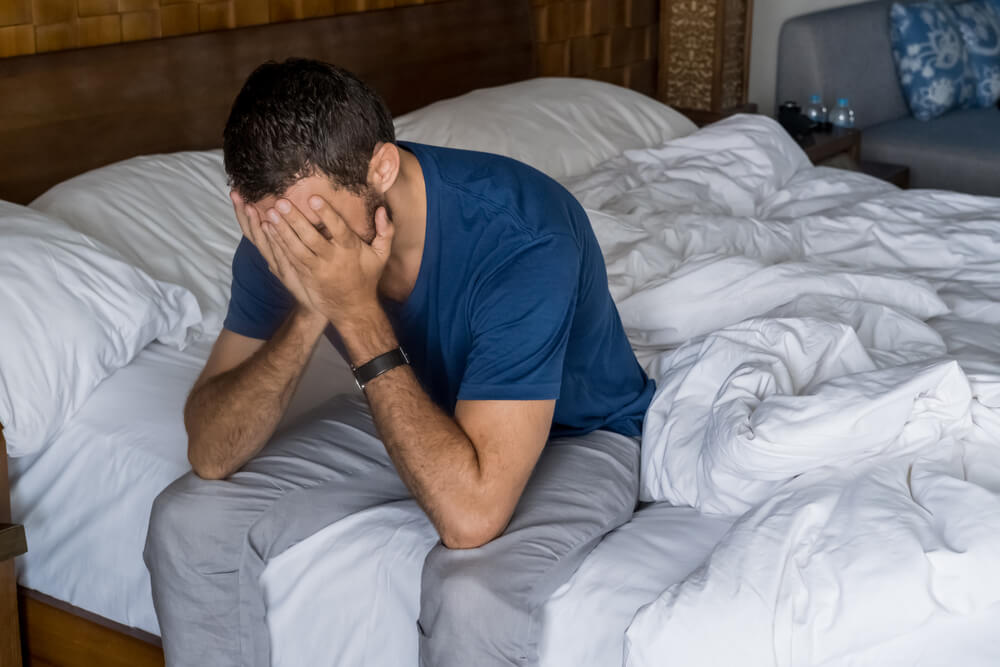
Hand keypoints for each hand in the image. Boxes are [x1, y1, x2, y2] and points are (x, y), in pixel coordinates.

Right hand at [230, 191, 320, 319]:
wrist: (316, 305)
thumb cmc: (307, 278)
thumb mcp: (295, 257)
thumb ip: (287, 240)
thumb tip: (282, 219)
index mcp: (271, 253)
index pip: (252, 229)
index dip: (242, 213)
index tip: (236, 193)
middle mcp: (270, 258)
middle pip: (252, 233)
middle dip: (243, 213)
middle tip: (236, 195)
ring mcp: (278, 265)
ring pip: (263, 242)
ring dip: (255, 224)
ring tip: (249, 206)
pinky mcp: (288, 272)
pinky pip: (278, 253)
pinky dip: (272, 240)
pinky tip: (268, 226)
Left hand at [260, 195, 393, 326]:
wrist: (353, 309)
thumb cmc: (367, 278)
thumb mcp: (381, 256)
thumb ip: (385, 232)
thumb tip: (380, 210)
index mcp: (351, 250)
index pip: (339, 229)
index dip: (327, 214)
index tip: (313, 198)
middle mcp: (332, 259)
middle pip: (311, 238)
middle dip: (295, 220)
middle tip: (281, 202)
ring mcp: (317, 269)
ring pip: (296, 248)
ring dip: (282, 230)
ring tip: (270, 213)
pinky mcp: (305, 276)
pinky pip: (290, 258)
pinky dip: (279, 244)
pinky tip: (269, 230)